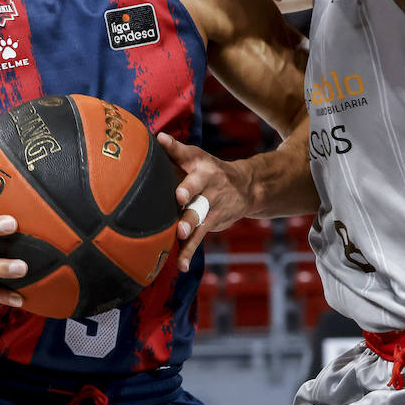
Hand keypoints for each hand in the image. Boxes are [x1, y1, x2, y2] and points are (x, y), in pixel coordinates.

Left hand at [158, 131, 249, 271]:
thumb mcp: (197, 157)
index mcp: (205, 174)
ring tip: (180, 239)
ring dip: (190, 232)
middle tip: (180, 224)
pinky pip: (199, 239)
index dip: (188, 187)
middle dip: (190, 214)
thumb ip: (176, 150)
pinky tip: (181, 266)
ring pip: (200, 223)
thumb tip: (158, 138)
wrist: (246, 187)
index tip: (179, 196)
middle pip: (200, 204)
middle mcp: (211, 193)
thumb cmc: (210, 169)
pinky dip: (189, 252)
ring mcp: (212, 210)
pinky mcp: (211, 224)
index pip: (196, 179)